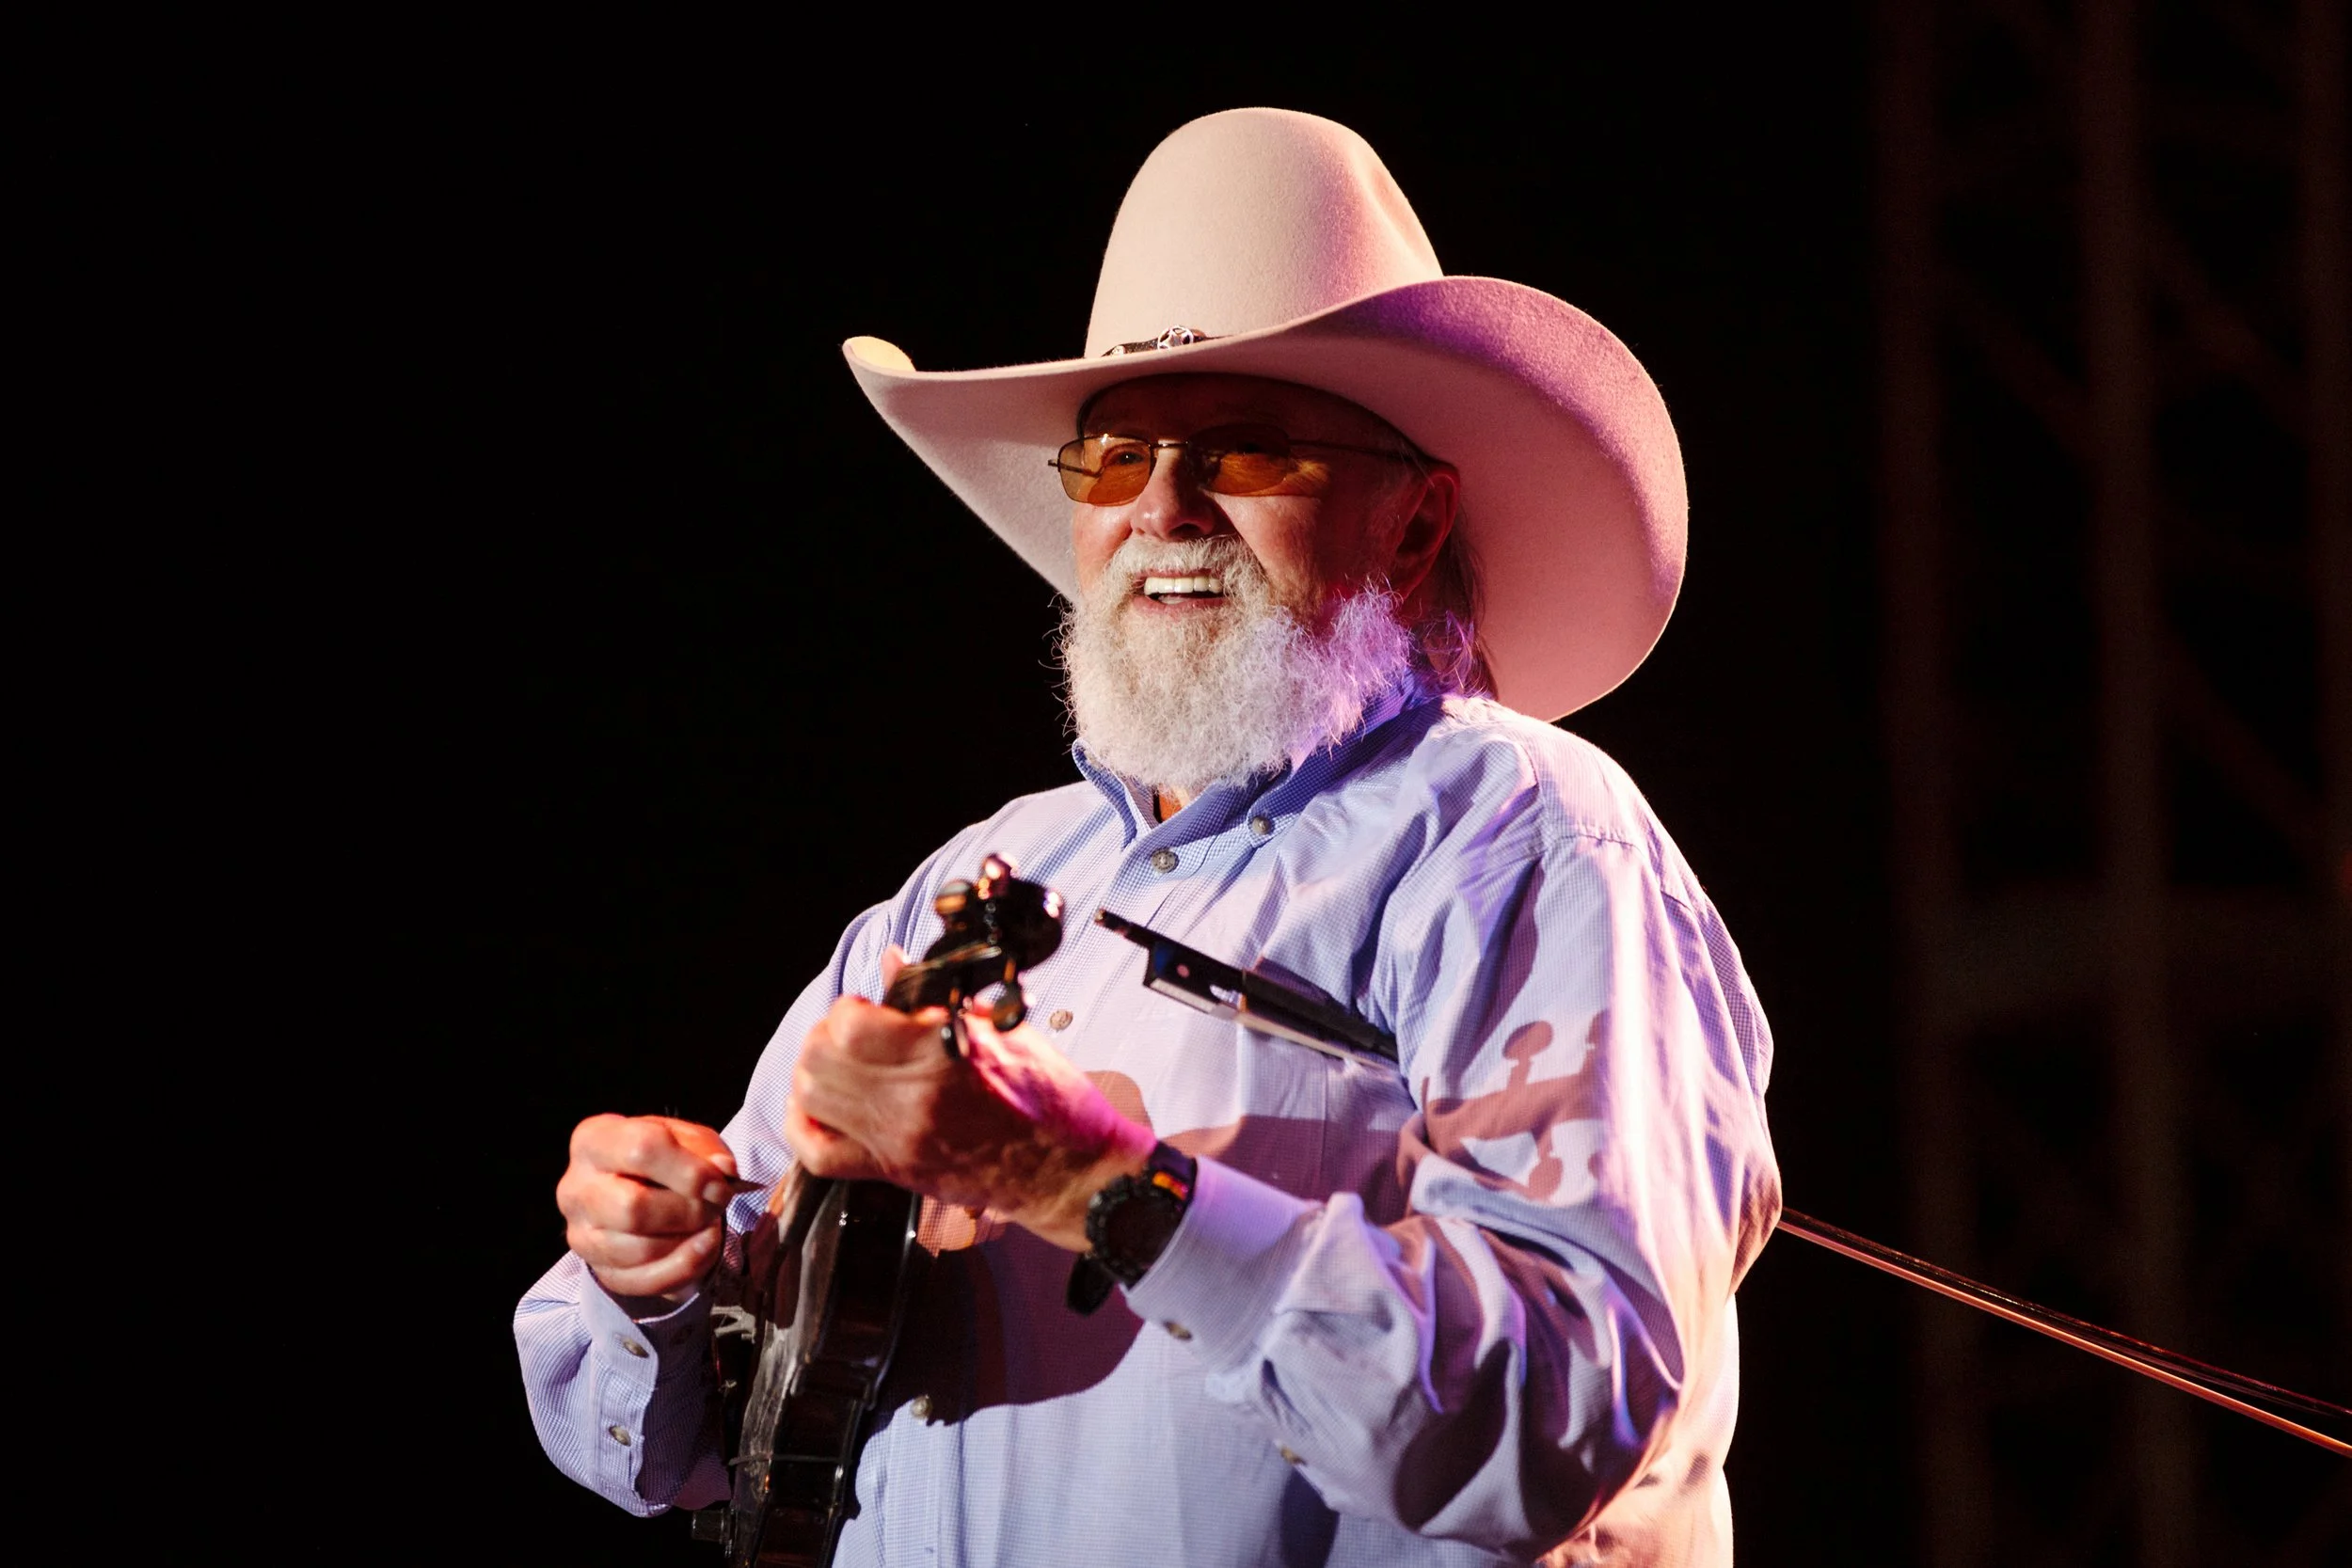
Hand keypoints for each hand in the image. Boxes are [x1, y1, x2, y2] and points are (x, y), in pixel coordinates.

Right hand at [558, 1114, 738, 1306]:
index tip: (721, 1184)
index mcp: (593, 1140)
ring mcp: (581, 1234)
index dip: (690, 1171)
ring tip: (709, 1223)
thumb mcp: (689, 1139)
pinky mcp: (597, 1269)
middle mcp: (575, 1188)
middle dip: (688, 1210)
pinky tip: (702, 1247)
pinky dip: (685, 1267)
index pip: (641, 1150)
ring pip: (640, 1249)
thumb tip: (723, 1170)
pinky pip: (644, 1281)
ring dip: (689, 1240)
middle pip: (632, 1207)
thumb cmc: (665, 1159)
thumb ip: (707, 1150)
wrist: (643, 1191)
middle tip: (715, 1206)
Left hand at [784, 951, 1153, 1251]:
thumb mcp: (1003, 1030)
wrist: (1071, 1171)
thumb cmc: (1051, 1099)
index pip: (851, 1022)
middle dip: (827, 1034)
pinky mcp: (894, 1171)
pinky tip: (817, 1108)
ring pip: (809, 1098)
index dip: (852, 1007)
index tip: (872, 1007)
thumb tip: (893, 962)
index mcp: (943, 1054)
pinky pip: (819, 1154)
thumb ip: (936, 998)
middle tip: (853, 1032)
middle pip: (819, 1058)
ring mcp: (898, 1139)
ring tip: (840, 1064)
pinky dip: (804, 1126)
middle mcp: (912, 1099)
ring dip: (814, 1072)